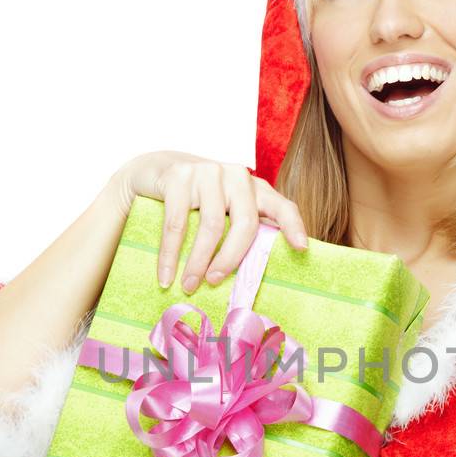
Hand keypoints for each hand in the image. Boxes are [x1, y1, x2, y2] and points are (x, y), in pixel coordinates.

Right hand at [104, 151, 307, 295]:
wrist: (154, 171)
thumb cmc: (197, 201)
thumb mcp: (224, 210)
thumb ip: (241, 231)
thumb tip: (253, 279)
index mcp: (254, 188)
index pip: (282, 206)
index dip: (293, 226)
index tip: (301, 248)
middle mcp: (236, 176)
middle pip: (245, 223)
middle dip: (231, 259)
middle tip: (214, 283)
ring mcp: (208, 172)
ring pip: (211, 225)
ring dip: (198, 262)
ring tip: (188, 286)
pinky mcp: (179, 176)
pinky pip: (176, 223)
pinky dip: (170, 254)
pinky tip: (166, 275)